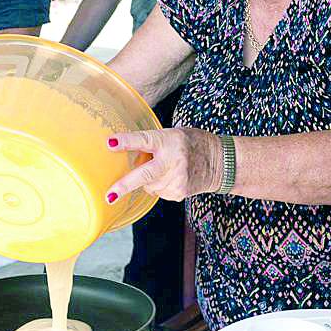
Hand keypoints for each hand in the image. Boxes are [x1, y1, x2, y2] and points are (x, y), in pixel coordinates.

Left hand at [105, 127, 222, 202]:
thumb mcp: (173, 134)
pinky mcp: (178, 193)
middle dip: (125, 185)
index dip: (126, 142)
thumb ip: (153, 144)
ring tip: (165, 168)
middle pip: (145, 174)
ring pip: (148, 185)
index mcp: (170, 141)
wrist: (221, 162)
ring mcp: (177, 180)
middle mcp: (173, 161)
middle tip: (109, 196)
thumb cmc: (192, 143)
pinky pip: (157, 192)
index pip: (145, 140)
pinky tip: (172, 177)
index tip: (110, 144)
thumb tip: (126, 153)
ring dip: (148, 179)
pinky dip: (159, 185)